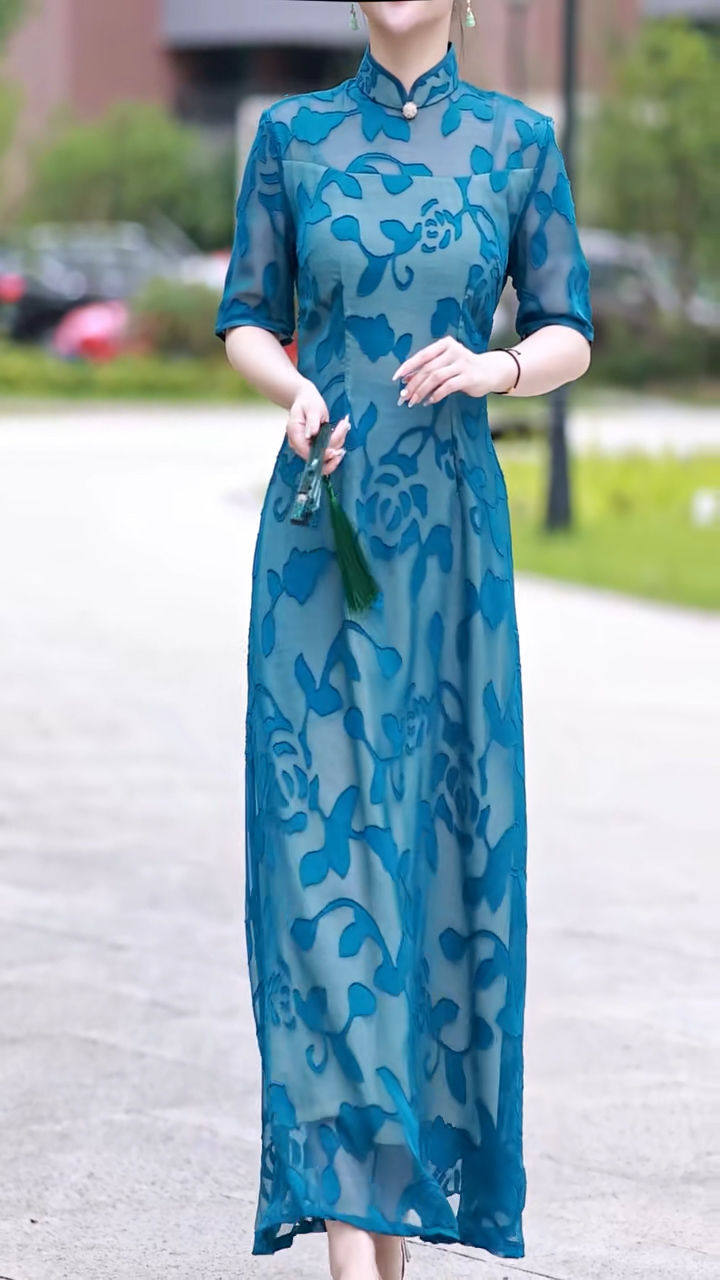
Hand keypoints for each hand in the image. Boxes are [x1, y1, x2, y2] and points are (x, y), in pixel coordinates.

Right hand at [286, 378, 350, 475]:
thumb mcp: (311, 408)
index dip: (322, 455)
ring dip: (339, 442)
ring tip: (344, 424)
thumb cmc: (307, 402)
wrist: (306, 400)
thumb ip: (312, 421)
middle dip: (333, 452)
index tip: (334, 451)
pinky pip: (329, 449)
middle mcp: (301, 444)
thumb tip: (312, 433)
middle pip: (318, 459)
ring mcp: (308, 446)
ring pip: (327, 455)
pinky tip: (342, 428)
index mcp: (296, 435)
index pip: (307, 453)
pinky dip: (338, 440)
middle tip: (343, 442)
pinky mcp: (316, 446)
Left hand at [392, 336, 517, 404]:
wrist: (490, 371)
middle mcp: (453, 351)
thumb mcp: (444, 365)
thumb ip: (427, 370)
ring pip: (435, 378)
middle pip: (427, 368)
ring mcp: (462, 363)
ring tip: (414, 401)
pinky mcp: (469, 377)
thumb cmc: (462, 368)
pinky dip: (436, 395)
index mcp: (445, 344)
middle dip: (413, 384)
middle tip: (404, 397)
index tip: (396, 378)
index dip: (407, 367)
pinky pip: (447, 387)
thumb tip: (406, 380)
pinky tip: (429, 401)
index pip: (422, 355)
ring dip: (422, 391)